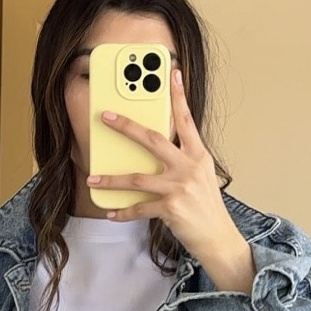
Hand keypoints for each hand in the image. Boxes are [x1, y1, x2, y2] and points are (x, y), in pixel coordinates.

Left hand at [87, 67, 255, 291]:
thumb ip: (182, 159)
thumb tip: (153, 147)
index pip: (186, 120)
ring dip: (111, 179)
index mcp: (199, 155)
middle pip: (153, 139)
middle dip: (126, 126)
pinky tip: (111, 212)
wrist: (219, 237)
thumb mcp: (201, 176)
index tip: (171, 73)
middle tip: (105, 116)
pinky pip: (139, 207)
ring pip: (137, 177)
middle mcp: (190, 167)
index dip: (178, 96)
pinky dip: (123, 211)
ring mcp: (180, 188)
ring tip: (92, 179)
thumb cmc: (206, 206)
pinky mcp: (171, 208)